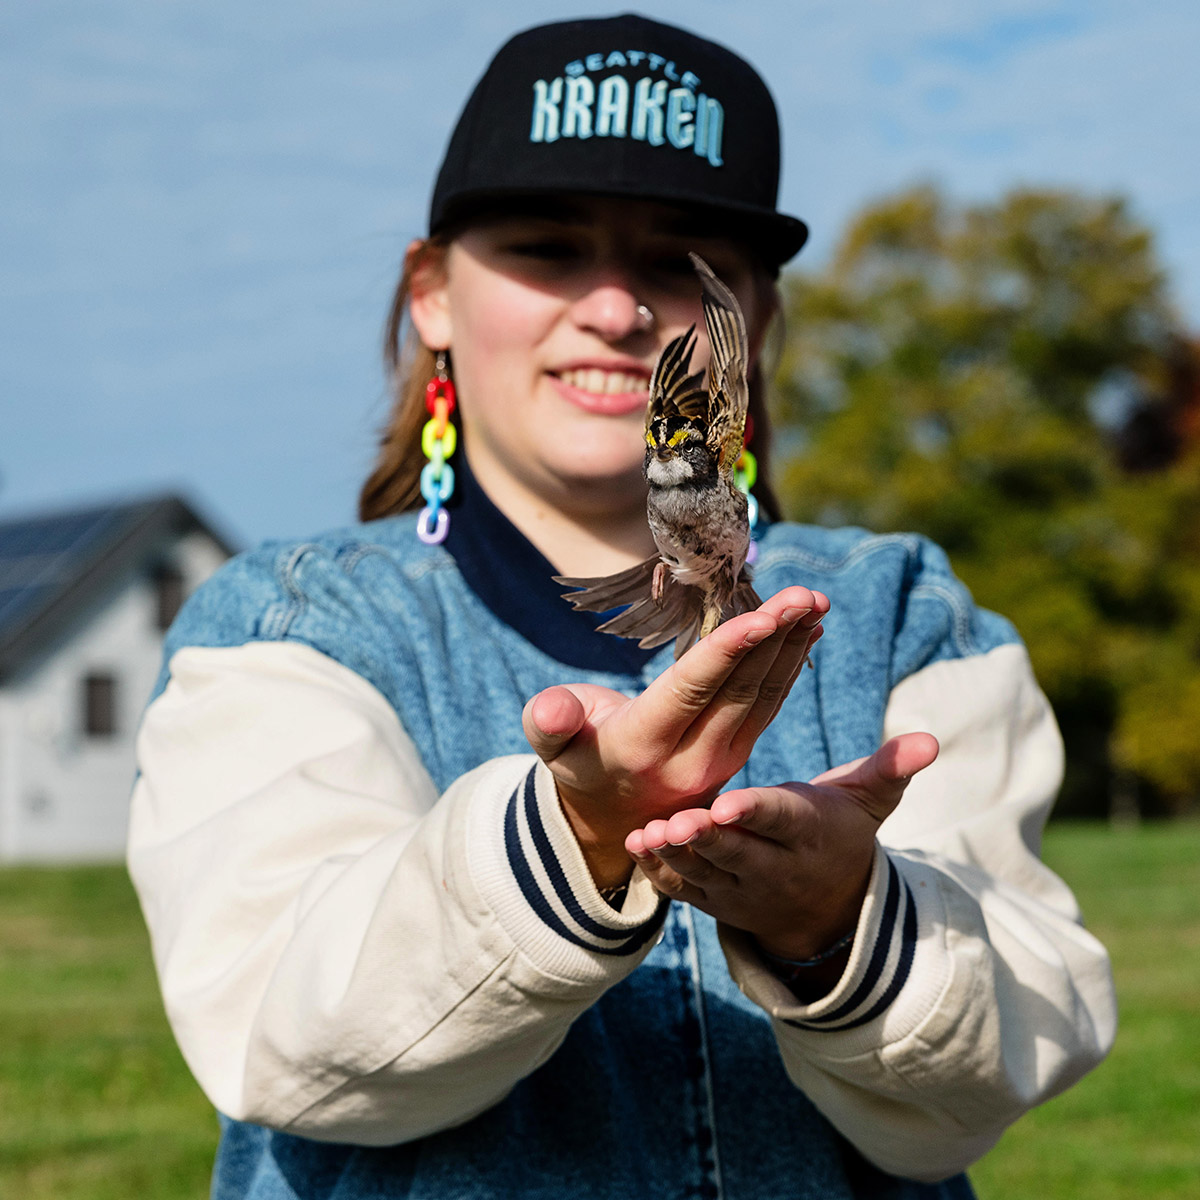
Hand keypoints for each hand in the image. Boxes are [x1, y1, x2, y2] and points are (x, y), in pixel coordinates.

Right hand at [522, 588, 827, 887]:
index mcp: (640, 747)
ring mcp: (719, 760)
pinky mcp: (735, 754)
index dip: (727, 652)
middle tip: (807, 593)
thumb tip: (551, 706)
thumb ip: (550, 723)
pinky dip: (789, 667)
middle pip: (740, 691)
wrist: (606, 819)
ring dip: (792, 648)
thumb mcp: (553, 746)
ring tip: (816, 602)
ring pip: (763, 698)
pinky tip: (807, 632)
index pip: (690, 691)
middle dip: (776, 638)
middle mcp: (689, 759)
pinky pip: (767, 706)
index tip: (763, 616)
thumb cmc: (576, 758)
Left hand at [624, 733, 939, 959]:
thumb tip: (931, 740)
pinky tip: (635, 849)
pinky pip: (684, 892)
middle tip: (675, 822)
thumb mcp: (867, 803)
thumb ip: (889, 770)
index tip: (727, 804)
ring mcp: (740, 889)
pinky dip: (659, 875)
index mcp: (808, 834)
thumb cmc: (839, 834)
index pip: (779, 821)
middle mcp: (773, 867)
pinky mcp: (714, 901)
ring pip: (703, 874)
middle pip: (735, 853)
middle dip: (706, 840)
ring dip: (673, 857)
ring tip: (645, 834)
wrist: (824, 911)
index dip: (754, 814)